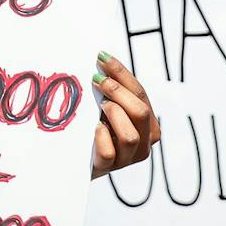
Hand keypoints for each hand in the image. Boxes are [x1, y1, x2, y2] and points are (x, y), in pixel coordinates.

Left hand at [91, 52, 159, 177]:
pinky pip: (109, 153)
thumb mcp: (108, 108)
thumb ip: (113, 91)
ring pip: (130, 135)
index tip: (102, 57)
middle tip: (97, 79)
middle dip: (118, 91)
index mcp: (148, 124)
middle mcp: (143, 143)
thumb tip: (102, 59)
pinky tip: (94, 127)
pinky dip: (101, 137)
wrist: (77, 160)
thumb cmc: (95, 128)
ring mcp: (127, 158)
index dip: (122, 73)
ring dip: (113, 114)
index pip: (141, 94)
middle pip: (140, 112)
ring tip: (100, 106)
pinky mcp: (109, 168)